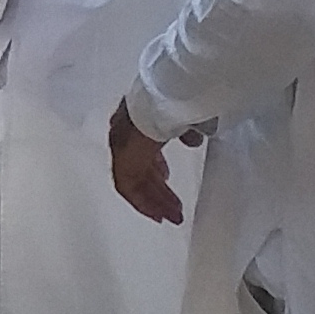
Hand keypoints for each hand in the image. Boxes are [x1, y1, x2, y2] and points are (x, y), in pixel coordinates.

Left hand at [107, 99, 186, 226]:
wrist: (170, 97)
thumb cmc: (180, 98)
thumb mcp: (187, 117)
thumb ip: (187, 130)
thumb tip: (192, 138)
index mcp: (138, 118)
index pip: (142, 149)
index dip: (155, 167)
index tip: (166, 179)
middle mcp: (124, 132)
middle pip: (137, 167)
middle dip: (157, 189)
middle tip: (173, 208)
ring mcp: (121, 145)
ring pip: (133, 180)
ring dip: (153, 199)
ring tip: (170, 216)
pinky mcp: (123, 160)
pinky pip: (128, 187)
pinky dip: (142, 202)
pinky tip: (158, 214)